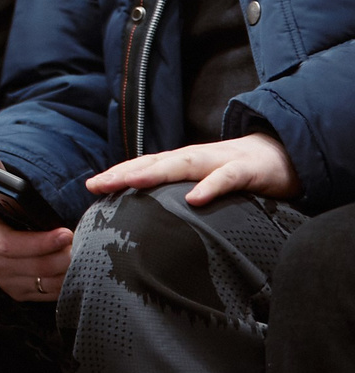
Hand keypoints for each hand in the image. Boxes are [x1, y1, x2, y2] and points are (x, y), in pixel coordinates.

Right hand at [0, 117, 74, 301]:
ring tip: (83, 252)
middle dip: (61, 255)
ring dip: (66, 269)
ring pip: (43, 282)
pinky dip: (64, 283)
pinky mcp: (18, 294)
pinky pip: (48, 295)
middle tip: (83, 242)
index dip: (38, 243)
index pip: (9, 246)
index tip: (65, 232)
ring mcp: (4, 281)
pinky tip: (75, 267)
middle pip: (33, 267)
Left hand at [87, 130, 300, 206]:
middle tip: (95, 184)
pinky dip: (211, 186)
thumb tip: (152, 218)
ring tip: (130, 181)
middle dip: (123, 172)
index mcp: (182, 163)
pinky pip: (227, 179)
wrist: (283, 154)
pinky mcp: (247, 171)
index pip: (144, 166)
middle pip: (154, 163)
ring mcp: (219, 162)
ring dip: (156, 172)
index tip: (90, 186)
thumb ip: (181, 195)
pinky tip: (195, 198)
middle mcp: (195, 159)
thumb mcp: (205, 182)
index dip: (118, 174)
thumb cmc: (237, 172)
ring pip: (183, 165)